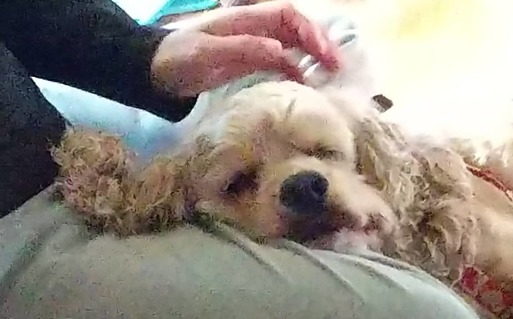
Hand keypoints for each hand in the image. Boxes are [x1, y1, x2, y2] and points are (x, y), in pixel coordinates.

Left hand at [151, 1, 340, 95]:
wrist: (154, 73)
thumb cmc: (177, 60)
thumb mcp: (209, 54)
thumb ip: (244, 50)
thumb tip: (282, 52)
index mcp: (245, 19)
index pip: (288, 17)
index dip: (311, 33)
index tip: (327, 57)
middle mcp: (252, 28)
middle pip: (294, 28)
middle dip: (319, 44)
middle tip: (337, 69)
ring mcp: (250, 45)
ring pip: (289, 45)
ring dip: (310, 58)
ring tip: (328, 78)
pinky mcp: (245, 63)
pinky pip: (277, 62)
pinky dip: (293, 71)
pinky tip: (302, 86)